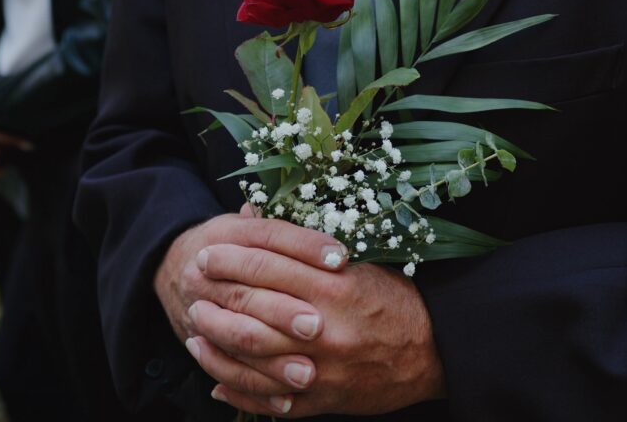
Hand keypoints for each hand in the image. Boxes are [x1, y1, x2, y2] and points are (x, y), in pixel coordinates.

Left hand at [182, 209, 446, 416]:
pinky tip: (216, 383)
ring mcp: (321, 367)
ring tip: (193, 331)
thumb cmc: (396, 300)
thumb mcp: (360, 267)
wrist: (435, 350)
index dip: (231, 258)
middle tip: (190, 284)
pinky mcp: (324, 398)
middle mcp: (323, 326)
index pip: (267, 265)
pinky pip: (272, 400)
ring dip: (215, 344)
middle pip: (251, 308)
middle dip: (214, 295)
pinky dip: (239, 392)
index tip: (207, 253)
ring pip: (252, 357)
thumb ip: (312, 255)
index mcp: (334, 286)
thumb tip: (265, 225)